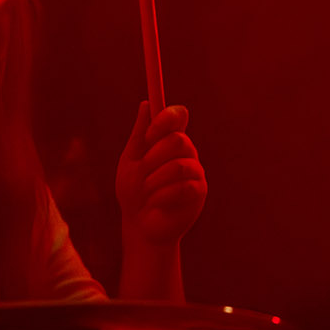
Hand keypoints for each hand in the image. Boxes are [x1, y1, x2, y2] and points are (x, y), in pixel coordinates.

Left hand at [115, 101, 206, 247]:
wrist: (139, 226)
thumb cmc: (133, 192)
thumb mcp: (130, 162)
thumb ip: (139, 135)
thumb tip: (146, 104)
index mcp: (168, 140)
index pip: (178, 116)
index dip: (166, 118)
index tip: (149, 134)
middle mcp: (186, 152)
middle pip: (178, 140)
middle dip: (153, 157)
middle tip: (142, 171)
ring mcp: (195, 172)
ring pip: (178, 166)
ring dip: (154, 180)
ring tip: (146, 192)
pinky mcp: (199, 192)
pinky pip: (182, 188)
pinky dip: (161, 196)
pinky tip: (154, 203)